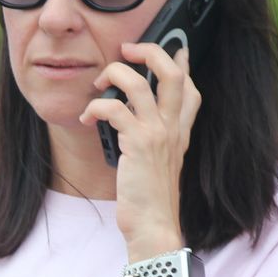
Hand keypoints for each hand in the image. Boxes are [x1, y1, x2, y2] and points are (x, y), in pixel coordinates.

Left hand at [80, 40, 199, 256]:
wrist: (153, 227)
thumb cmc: (150, 199)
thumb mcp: (161, 163)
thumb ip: (156, 138)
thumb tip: (136, 116)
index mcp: (180, 132)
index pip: (191, 88)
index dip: (182, 64)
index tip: (175, 50)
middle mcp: (173, 128)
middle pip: (172, 73)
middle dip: (150, 51)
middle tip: (128, 49)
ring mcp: (158, 134)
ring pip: (139, 83)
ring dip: (114, 73)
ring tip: (98, 83)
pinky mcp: (138, 144)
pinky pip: (113, 109)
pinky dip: (95, 106)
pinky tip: (86, 117)